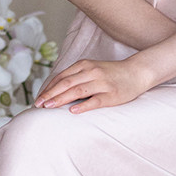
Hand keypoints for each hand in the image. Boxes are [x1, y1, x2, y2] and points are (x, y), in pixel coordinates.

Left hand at [34, 58, 151, 113]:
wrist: (137, 72)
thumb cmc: (112, 74)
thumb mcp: (92, 69)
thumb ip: (76, 76)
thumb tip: (55, 91)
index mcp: (85, 65)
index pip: (62, 77)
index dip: (48, 87)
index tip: (38, 98)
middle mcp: (92, 72)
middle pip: (66, 83)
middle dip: (50, 94)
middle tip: (38, 105)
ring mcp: (102, 83)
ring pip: (77, 91)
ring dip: (61, 99)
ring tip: (49, 107)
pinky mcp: (111, 95)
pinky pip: (95, 101)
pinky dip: (83, 106)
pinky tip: (72, 111)